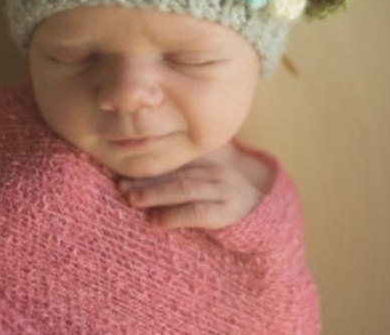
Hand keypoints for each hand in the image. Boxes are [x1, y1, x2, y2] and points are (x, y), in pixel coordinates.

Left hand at [116, 160, 262, 229]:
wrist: (267, 222)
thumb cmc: (231, 206)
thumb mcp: (212, 188)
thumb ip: (187, 183)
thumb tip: (146, 186)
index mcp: (210, 166)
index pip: (175, 166)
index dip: (149, 172)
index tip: (123, 175)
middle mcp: (216, 175)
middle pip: (176, 175)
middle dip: (147, 181)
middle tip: (122, 188)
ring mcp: (224, 192)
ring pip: (184, 189)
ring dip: (156, 194)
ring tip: (133, 200)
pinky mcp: (228, 213)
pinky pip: (197, 212)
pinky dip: (174, 216)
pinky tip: (157, 221)